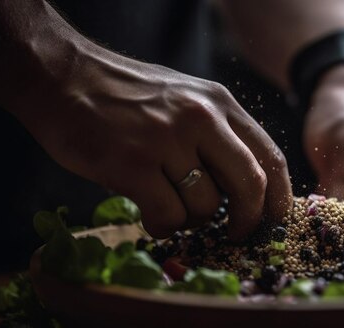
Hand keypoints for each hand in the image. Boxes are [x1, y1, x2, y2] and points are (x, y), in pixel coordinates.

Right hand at [16, 41, 291, 238]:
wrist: (63, 78)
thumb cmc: (127, 95)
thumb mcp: (186, 98)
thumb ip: (218, 133)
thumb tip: (249, 187)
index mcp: (219, 103)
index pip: (271, 156)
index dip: (280, 197)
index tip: (274, 220)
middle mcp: (201, 118)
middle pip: (251, 185)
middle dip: (248, 220)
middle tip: (236, 233)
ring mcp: (166, 141)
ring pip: (206, 207)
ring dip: (192, 220)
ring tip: (170, 206)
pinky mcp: (132, 165)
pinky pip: (168, 216)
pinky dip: (164, 227)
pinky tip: (151, 215)